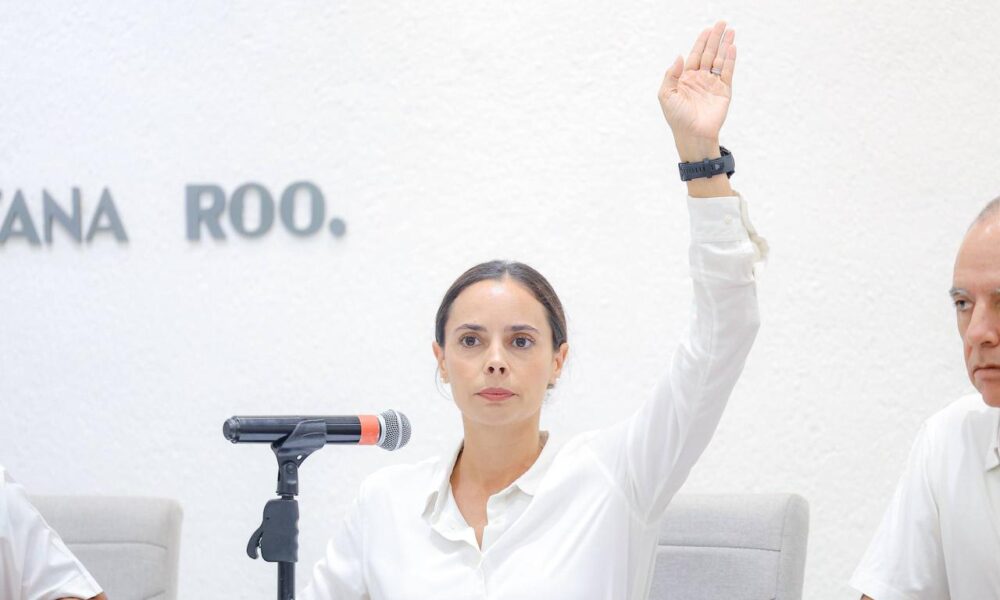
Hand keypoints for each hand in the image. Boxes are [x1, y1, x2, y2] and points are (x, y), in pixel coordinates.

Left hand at [658, 20, 736, 146]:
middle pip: (709, 54)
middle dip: (715, 39)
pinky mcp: (724, 91)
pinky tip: (732, 48)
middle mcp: (700, 79)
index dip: (701, 42)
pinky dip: (730, 60)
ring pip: (719, 60)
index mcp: (686, 78)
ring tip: (731, 31)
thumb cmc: (677, 117)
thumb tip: (680, 56)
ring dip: (725, 46)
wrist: (692, 135)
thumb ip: (671, 75)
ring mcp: (713, 84)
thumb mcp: (666, 95)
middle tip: (722, 23)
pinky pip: (727, 72)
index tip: (707, 30)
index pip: (695, 55)